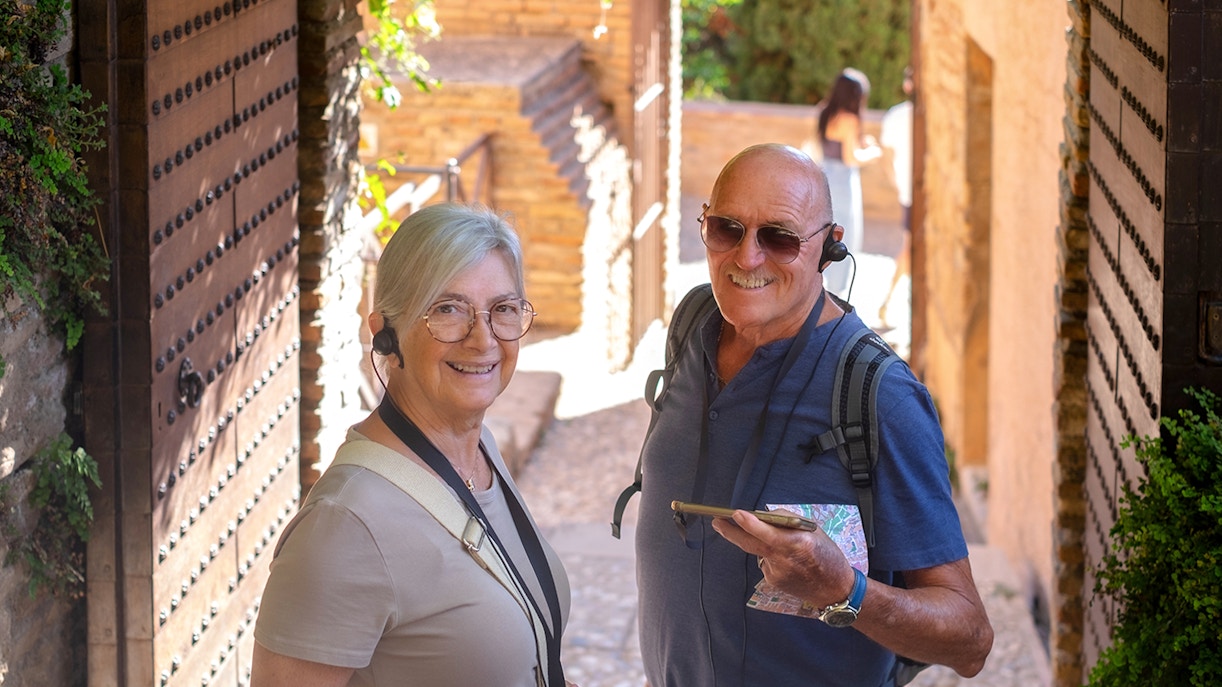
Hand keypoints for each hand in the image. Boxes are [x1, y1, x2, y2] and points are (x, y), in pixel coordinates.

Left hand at [710, 509, 856, 608]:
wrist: (835, 590)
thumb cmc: (828, 556)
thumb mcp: (814, 532)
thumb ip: (789, 522)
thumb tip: (765, 516)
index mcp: (797, 544)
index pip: (768, 534)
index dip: (750, 524)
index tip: (736, 514)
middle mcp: (783, 560)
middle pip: (750, 544)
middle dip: (730, 532)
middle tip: (717, 521)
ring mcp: (776, 573)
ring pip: (759, 552)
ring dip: (760, 543)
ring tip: (783, 545)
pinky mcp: (772, 582)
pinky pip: (765, 562)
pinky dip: (770, 555)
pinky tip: (786, 560)